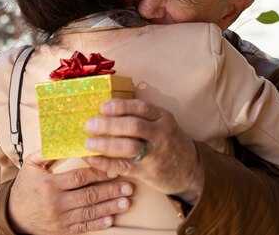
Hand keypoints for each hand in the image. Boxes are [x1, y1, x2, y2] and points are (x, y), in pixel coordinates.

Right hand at [8, 152, 133, 234]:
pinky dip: (98, 224)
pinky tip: (111, 219)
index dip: (98, 173)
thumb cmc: (26, 185)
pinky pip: (83, 227)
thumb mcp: (31, 165)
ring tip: (126, 202)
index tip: (114, 169)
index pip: (79, 178)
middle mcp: (56, 203)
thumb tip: (67, 138)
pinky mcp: (62, 230)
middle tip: (128, 186)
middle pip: (88, 196)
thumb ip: (47, 152)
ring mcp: (60, 218)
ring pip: (89, 212)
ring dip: (109, 207)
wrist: (13, 215)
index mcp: (50, 184)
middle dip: (110, 191)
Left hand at [83, 99, 203, 203]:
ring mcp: (156, 154)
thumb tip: (105, 111)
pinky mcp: (148, 172)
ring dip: (105, 144)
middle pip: (133, 126)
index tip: (102, 107)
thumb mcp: (162, 123)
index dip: (120, 106)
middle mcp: (161, 134)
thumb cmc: (168, 142)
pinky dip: (106, 163)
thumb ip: (140, 117)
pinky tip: (93, 158)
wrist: (189, 169)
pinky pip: (124, 167)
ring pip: (129, 147)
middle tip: (90, 125)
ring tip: (88, 142)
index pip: (141, 108)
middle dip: (109, 124)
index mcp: (163, 117)